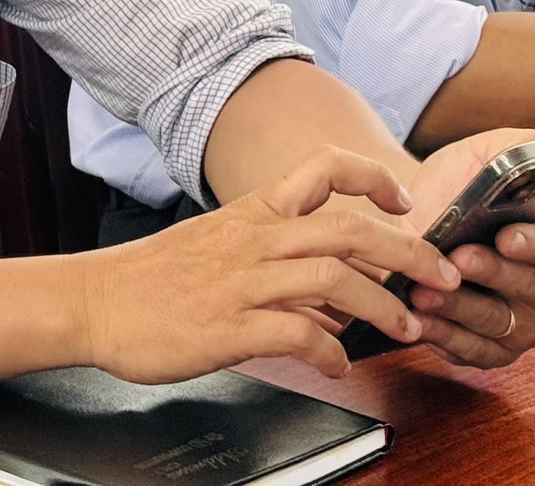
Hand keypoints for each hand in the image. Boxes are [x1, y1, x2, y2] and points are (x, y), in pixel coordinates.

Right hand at [77, 147, 457, 382]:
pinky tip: (339, 366)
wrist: (91, 302)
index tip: (405, 199)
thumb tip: (331, 297)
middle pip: (348, 229)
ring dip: (382, 307)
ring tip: (407, 330)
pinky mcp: (229, 327)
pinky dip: (331, 352)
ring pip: (333, 280)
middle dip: (408, 252)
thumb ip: (273, 261)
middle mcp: (252, 239)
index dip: (372, 177)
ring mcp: (241, 282)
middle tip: (442, 276)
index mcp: (250, 213)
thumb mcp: (214, 249)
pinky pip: (298, 335)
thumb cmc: (149, 279)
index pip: (322, 170)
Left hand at [398, 130, 534, 367]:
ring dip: (460, 308)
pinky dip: (445, 337)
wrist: (411, 222)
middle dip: (493, 275)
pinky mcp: (493, 351)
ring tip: (423, 291)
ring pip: (499, 323)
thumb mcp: (477, 157)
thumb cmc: (452, 190)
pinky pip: (475, 352)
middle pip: (533, 290)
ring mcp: (524, 324)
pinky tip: (418, 320)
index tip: (506, 235)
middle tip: (456, 260)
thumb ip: (513, 145)